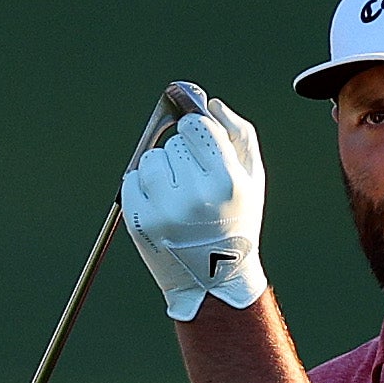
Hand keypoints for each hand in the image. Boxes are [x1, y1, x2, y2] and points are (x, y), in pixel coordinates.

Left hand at [120, 96, 264, 320]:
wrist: (213, 280)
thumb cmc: (237, 222)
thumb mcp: (252, 179)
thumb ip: (238, 134)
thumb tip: (209, 102)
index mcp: (226, 181)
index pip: (196, 126)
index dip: (196, 133)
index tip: (199, 147)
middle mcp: (194, 195)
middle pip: (174, 143)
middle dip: (182, 157)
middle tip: (194, 185)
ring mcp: (164, 210)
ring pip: (150, 158)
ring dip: (160, 169)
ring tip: (176, 195)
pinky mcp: (139, 222)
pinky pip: (131, 179)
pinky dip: (142, 186)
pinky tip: (160, 205)